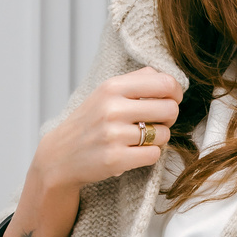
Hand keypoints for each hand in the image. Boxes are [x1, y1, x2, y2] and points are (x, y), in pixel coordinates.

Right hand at [32, 65, 181, 193]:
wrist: (60, 155)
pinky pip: (153, 154)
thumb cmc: (89, 122)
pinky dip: (150, 154)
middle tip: (158, 122)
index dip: (176, 92)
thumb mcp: (105, 93)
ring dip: (158, 138)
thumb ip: (136, 80)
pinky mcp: (116, 159)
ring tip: (141, 138)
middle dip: (170, 117)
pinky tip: (136, 151)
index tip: (172, 99)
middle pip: (170, 108)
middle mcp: (113, 108)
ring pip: (164, 134)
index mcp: (112, 87)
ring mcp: (114, 134)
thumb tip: (168, 78)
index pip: (164, 82)